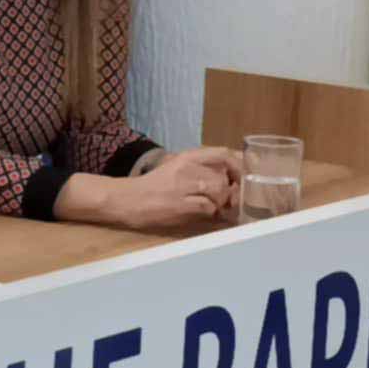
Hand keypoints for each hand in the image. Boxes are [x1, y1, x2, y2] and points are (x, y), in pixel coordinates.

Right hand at [109, 152, 235, 227]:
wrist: (127, 200)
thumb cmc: (152, 186)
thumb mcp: (176, 169)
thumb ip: (200, 170)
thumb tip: (230, 179)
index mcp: (186, 157)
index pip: (222, 154)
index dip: (238, 166)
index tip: (241, 178)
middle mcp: (186, 168)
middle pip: (223, 178)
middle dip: (228, 192)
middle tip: (224, 200)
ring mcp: (183, 186)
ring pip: (219, 192)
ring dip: (219, 203)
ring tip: (210, 207)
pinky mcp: (181, 204)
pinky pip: (209, 208)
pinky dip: (209, 213)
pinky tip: (199, 213)